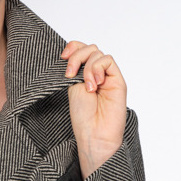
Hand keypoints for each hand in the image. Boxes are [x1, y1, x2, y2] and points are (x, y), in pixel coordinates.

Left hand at [61, 41, 126, 178]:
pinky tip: (94, 84)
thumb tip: (73, 52)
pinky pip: (108, 61)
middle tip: (70, 75)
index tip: (63, 57)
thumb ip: (76, 69)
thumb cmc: (83, 116)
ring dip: (87, 67)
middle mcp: (96, 73)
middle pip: (89, 48)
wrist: (94, 133)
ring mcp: (108, 76)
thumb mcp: (73, 87)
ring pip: (98, 53)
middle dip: (77, 56)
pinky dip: (97, 69)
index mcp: (83, 74)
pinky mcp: (118, 80)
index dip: (72, 48)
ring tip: (87, 87)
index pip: (81, 49)